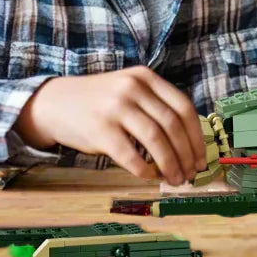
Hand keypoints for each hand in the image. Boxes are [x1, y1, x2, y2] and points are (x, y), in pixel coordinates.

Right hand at [14, 67, 206, 183]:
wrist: (54, 102)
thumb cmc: (99, 101)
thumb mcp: (129, 89)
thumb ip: (156, 106)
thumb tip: (188, 144)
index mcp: (145, 77)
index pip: (183, 107)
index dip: (196, 136)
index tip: (202, 157)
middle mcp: (133, 88)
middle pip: (172, 125)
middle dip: (186, 154)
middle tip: (191, 173)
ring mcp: (116, 108)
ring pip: (156, 140)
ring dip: (170, 164)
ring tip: (176, 179)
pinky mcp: (100, 129)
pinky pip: (131, 155)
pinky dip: (145, 169)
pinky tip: (150, 176)